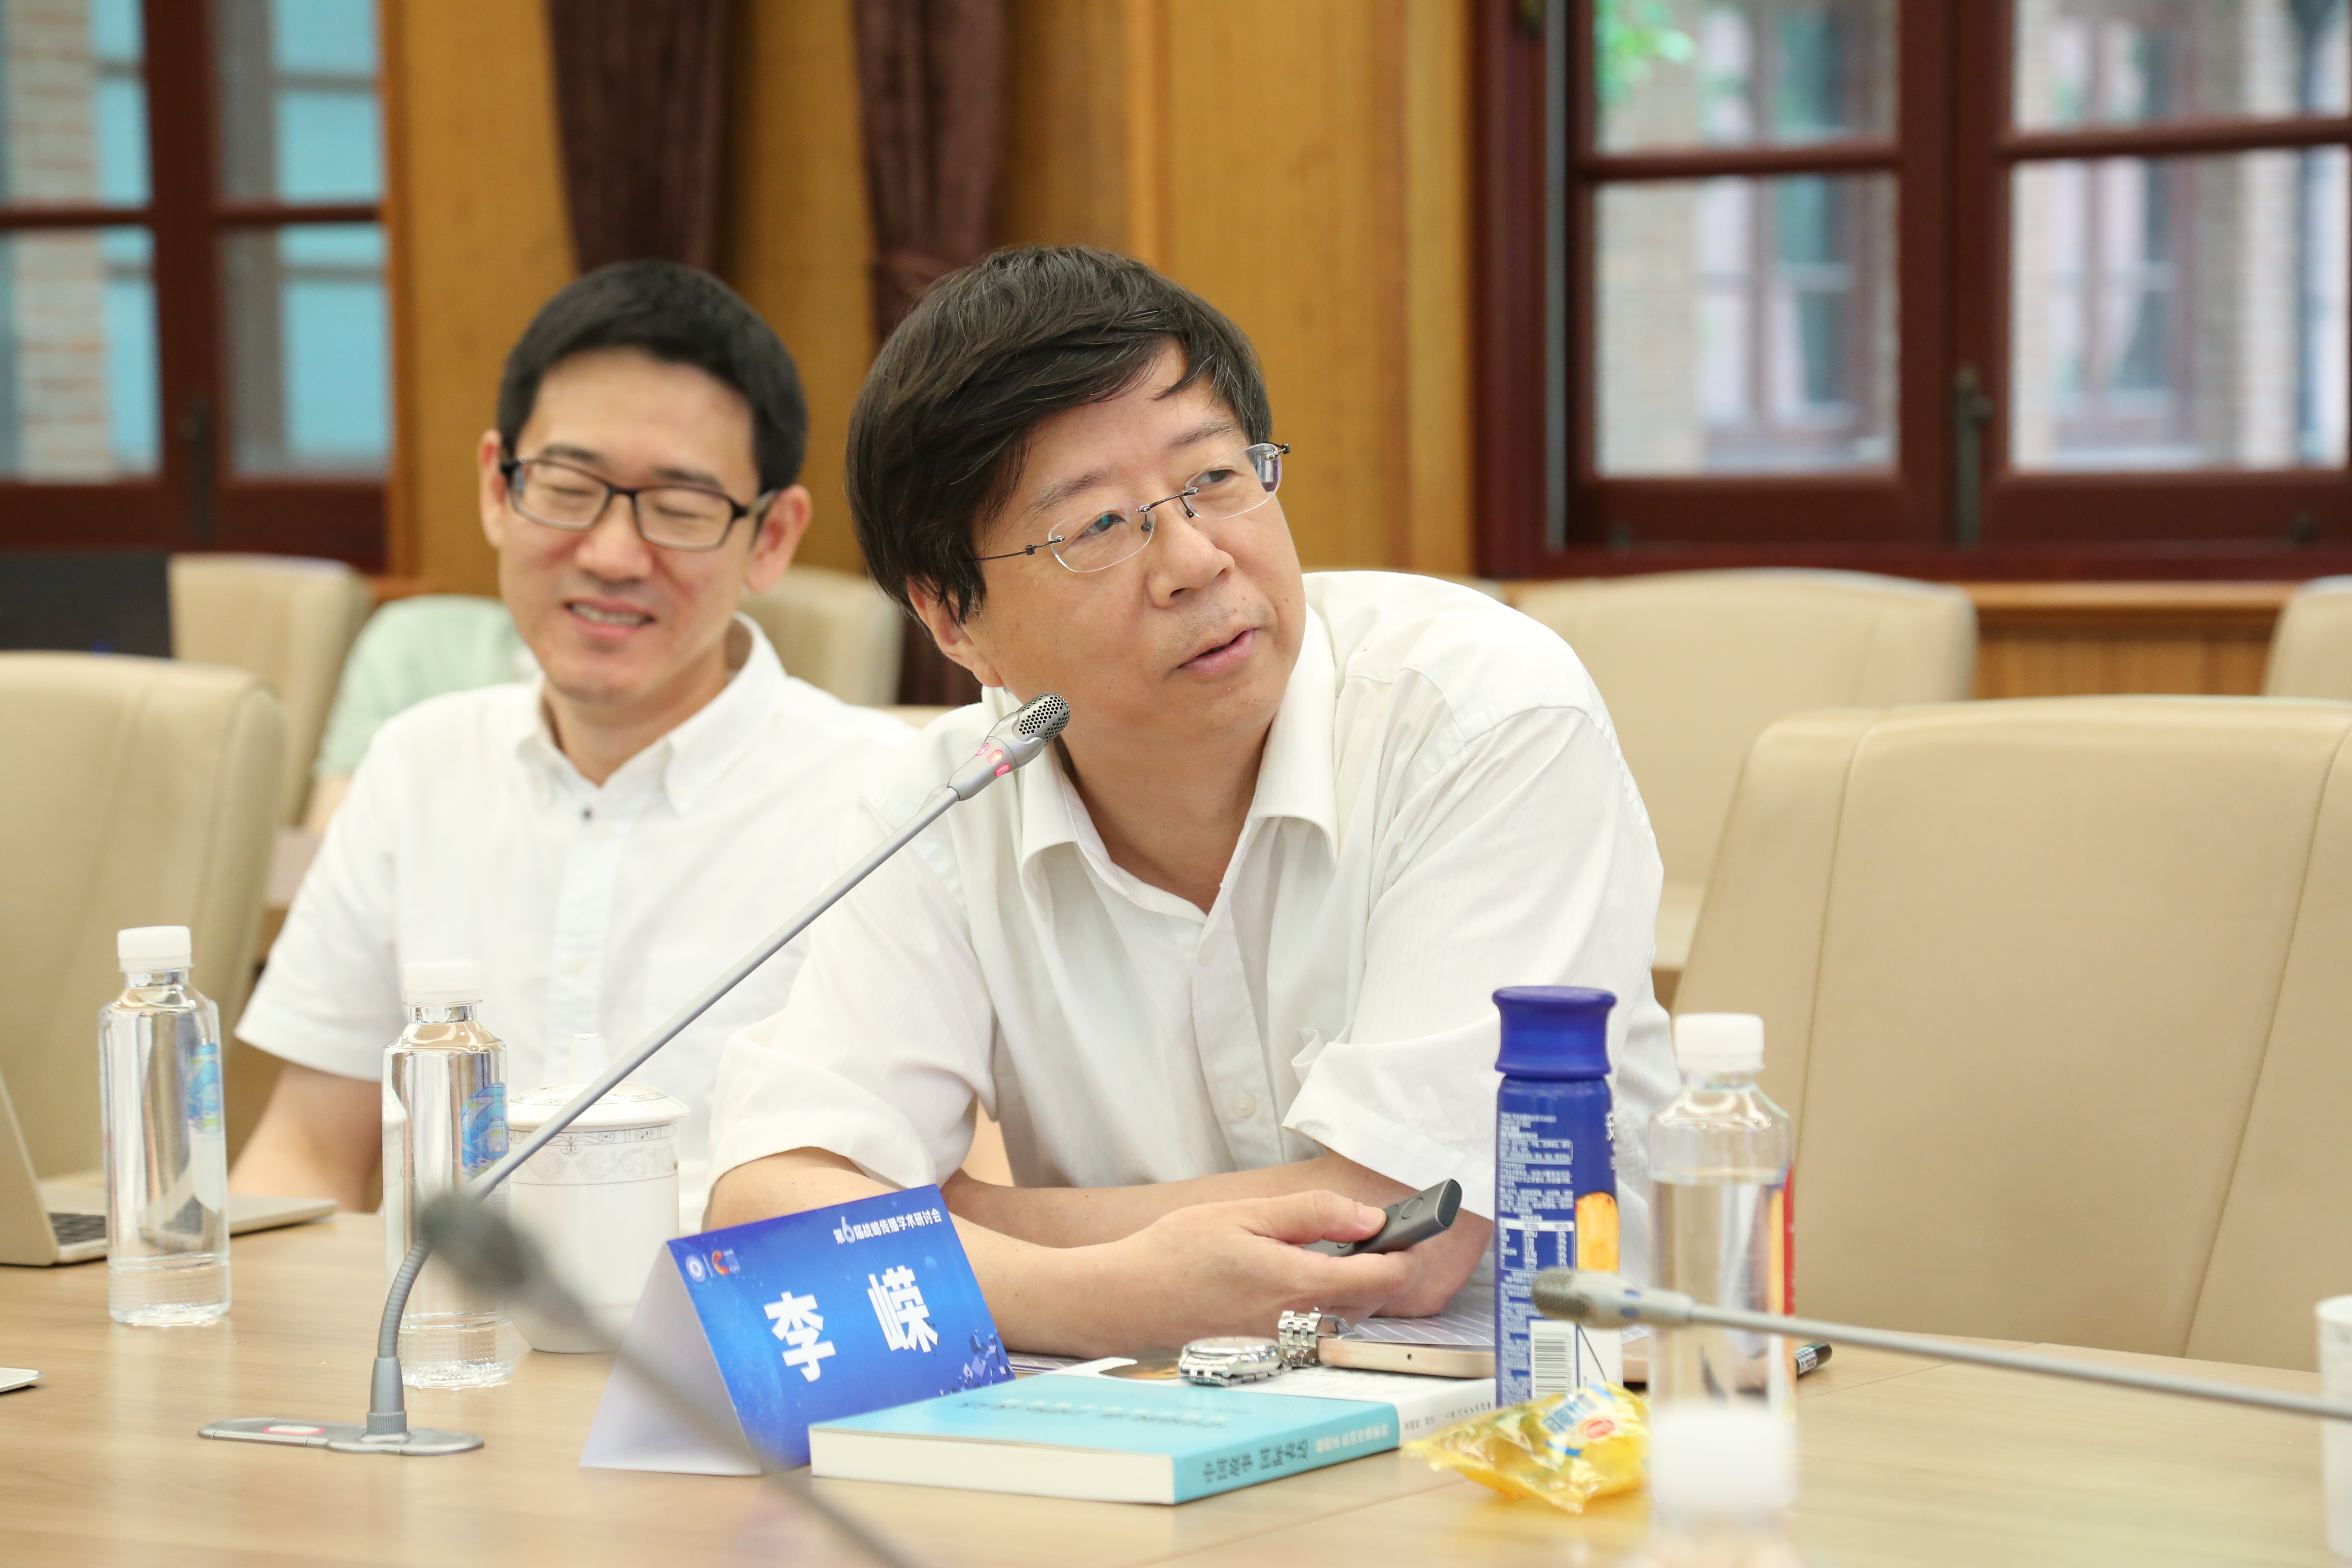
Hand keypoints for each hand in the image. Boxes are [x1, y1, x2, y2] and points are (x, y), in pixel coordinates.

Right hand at [1077, 1190, 1423, 1352]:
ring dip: (1349, 1285)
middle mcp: (1300, 1327)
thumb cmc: (1174, 1255)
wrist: (1122, 1303)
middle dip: (1379, 1264)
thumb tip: (1369, 1217)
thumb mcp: (1244, 1216)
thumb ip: (1311, 1214)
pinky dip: (1320, 1304)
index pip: (1386, 1277)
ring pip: (1344, 1317)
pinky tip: (1290, 1279)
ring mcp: (1285, 1347)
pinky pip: (1315, 1331)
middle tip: (1361, 1228)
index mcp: (1299, 1286)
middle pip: (1371, 1299)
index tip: (1408, 1224)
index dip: (1406, 1247)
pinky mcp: (1269, 1355)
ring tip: (1323, 1249)